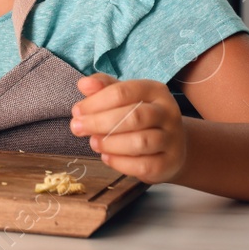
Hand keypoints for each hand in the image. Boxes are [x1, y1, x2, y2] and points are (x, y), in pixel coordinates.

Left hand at [71, 73, 186, 182]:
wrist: (170, 145)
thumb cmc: (139, 115)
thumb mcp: (123, 96)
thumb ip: (103, 88)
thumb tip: (84, 84)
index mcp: (155, 90)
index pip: (123, 92)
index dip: (95, 102)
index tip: (76, 111)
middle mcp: (168, 113)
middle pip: (134, 117)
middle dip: (99, 123)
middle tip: (76, 128)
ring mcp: (172, 139)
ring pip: (141, 142)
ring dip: (110, 143)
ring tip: (93, 143)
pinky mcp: (170, 163)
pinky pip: (144, 165)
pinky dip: (120, 163)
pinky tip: (106, 157)